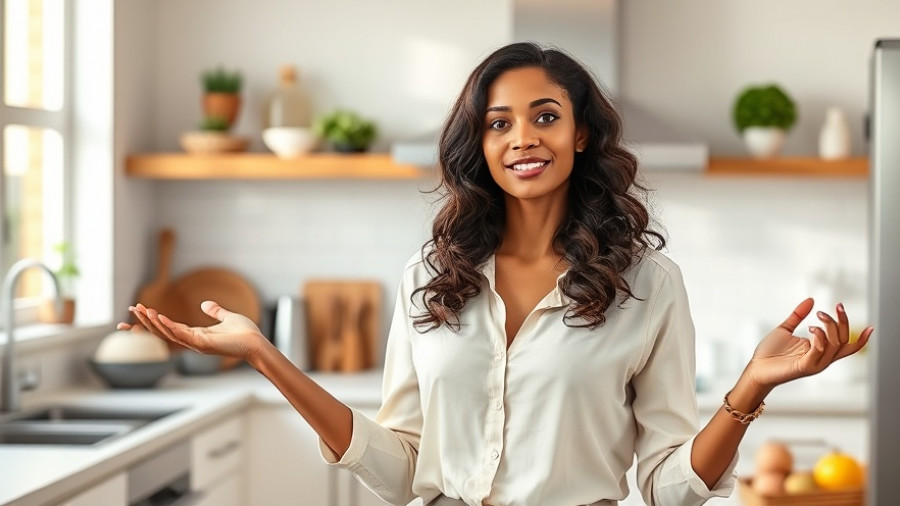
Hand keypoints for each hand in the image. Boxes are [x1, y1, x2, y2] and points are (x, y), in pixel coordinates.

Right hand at [117, 301, 267, 360]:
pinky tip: (159, 317)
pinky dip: (169, 326)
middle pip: (163, 331)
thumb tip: (205, 304)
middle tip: (131, 309)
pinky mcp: (203, 344)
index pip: (168, 327)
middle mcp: (192, 340)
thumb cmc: (245, 333)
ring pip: (168, 334)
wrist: (257, 343)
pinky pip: (182, 335)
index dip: (153, 319)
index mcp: (196, 334)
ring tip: (141, 310)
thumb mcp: (227, 317)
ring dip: (154, 322)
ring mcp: (196, 344)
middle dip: (146, 321)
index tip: (138, 310)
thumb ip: (216, 311)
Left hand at [743, 298, 872, 387]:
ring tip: (819, 314)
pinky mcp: (805, 367)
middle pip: (844, 341)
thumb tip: (811, 300)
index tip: (847, 310)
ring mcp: (815, 363)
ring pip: (835, 345)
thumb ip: (798, 315)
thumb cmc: (770, 352)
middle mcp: (821, 357)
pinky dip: (820, 338)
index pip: (847, 343)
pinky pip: (819, 352)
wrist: (756, 368)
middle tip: (837, 306)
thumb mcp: (785, 329)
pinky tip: (812, 328)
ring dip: (830, 327)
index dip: (859, 333)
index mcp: (819, 349)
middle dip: (843, 322)